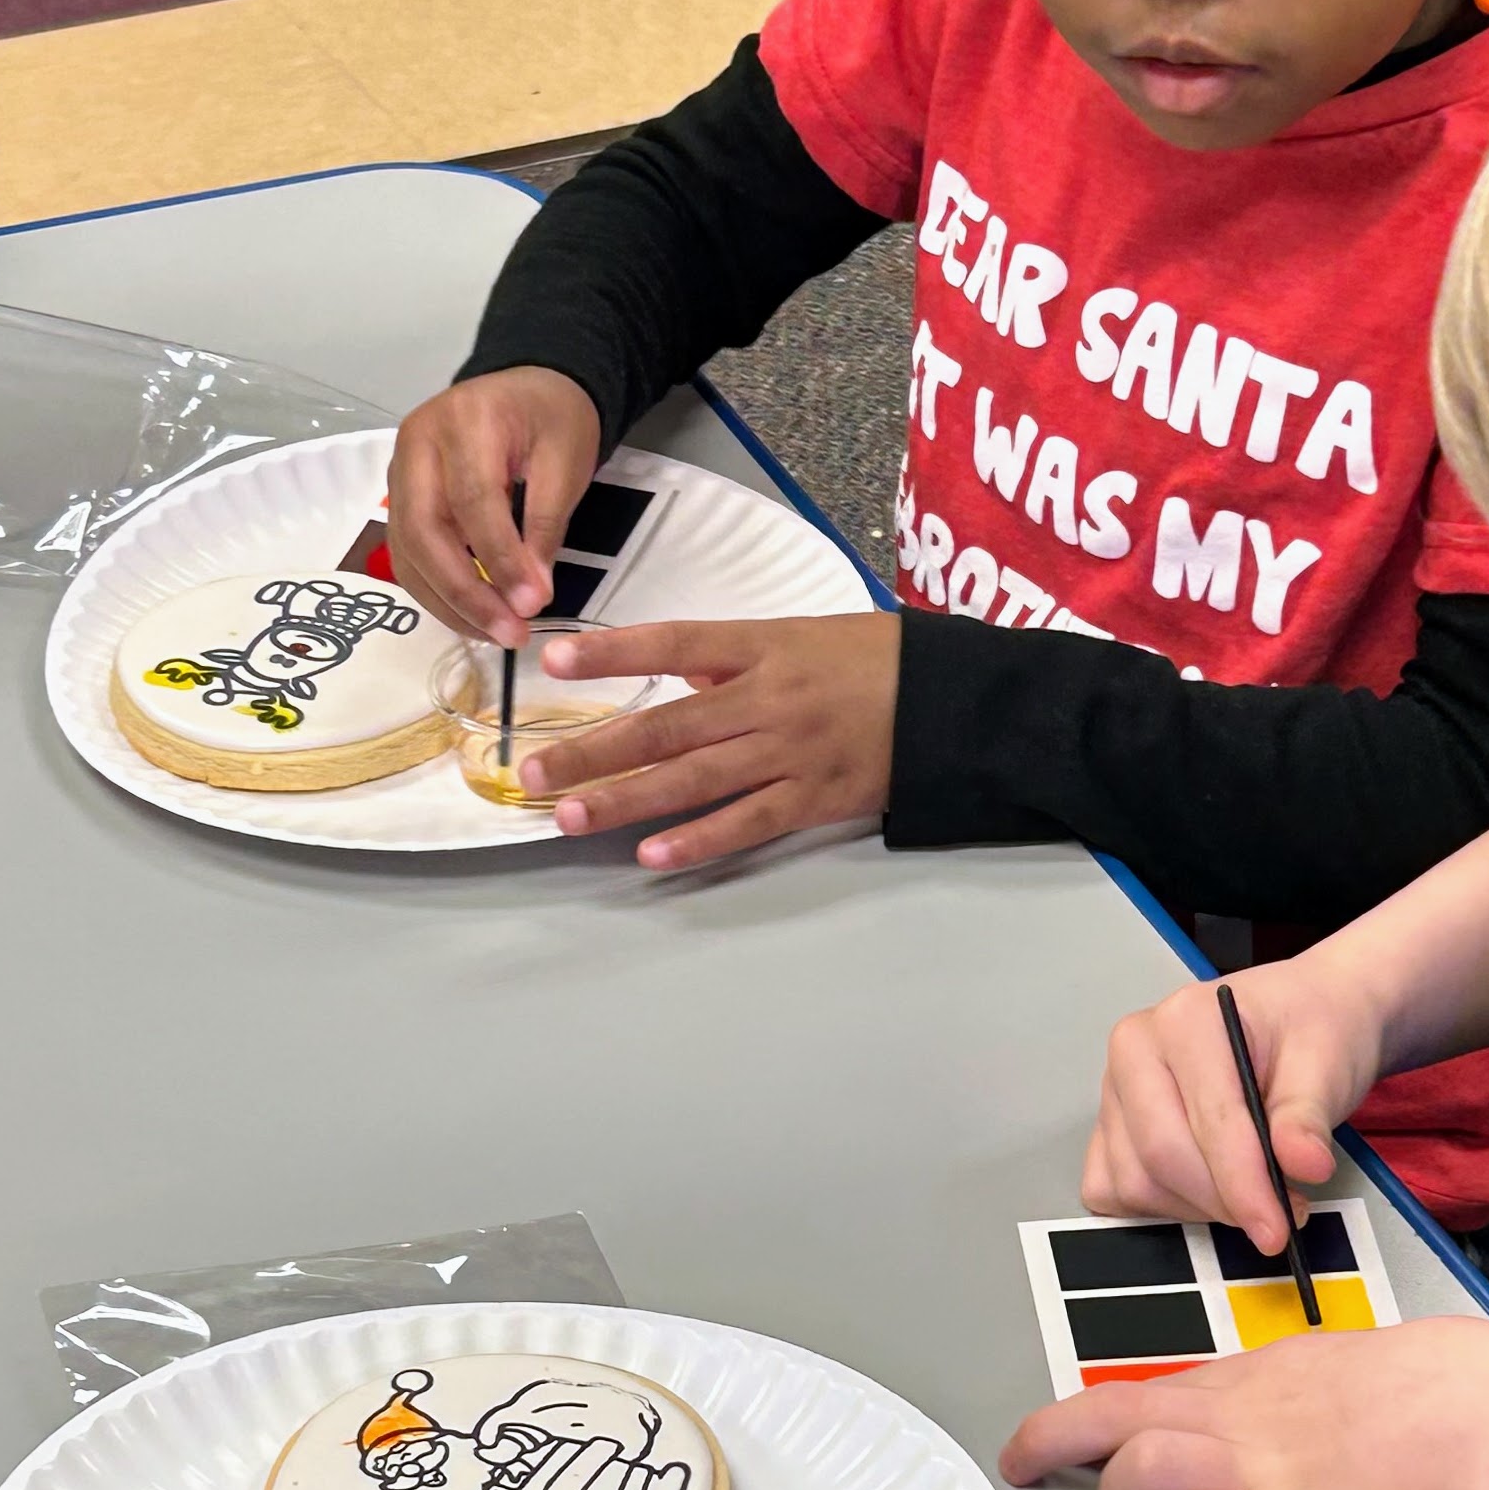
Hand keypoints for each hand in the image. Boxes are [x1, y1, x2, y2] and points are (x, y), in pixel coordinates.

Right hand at [387, 368, 600, 642]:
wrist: (528, 388)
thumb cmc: (552, 418)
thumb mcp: (567, 460)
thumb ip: (545, 523)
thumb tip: (530, 594)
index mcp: (464, 420)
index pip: (472, 500)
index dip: (499, 558)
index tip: (532, 605)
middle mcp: (416, 443)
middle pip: (425, 529)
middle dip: (465, 592)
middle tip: (509, 633)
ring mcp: (399, 468)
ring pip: (408, 548)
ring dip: (448, 601)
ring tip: (495, 633)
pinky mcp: (399, 494)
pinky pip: (408, 551)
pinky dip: (437, 589)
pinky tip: (472, 615)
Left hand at [523, 613, 897, 868]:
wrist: (955, 699)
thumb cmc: (878, 657)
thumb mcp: (805, 634)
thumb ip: (738, 660)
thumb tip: (675, 683)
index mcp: (766, 645)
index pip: (677, 644)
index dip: (615, 651)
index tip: (553, 659)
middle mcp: (770, 698)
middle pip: (668, 725)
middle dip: (595, 749)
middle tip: (534, 771)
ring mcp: (791, 751)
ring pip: (695, 778)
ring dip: (627, 799)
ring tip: (568, 815)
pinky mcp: (815, 797)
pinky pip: (748, 822)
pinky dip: (699, 840)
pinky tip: (651, 855)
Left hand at [999, 1321, 1488, 1489]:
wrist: (1477, 1417)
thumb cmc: (1437, 1396)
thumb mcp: (1343, 1373)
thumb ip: (1295, 1398)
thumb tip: (1283, 1426)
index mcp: (1257, 1380)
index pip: (1152, 1385)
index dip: (1089, 1408)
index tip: (1049, 1427)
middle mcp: (1241, 1417)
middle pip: (1117, 1413)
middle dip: (1054, 1435)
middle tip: (1021, 1460)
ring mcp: (1255, 1468)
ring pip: (1140, 1467)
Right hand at [1084, 964, 1384, 1257]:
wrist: (1291, 1017)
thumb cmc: (1305, 1030)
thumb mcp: (1326, 1062)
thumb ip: (1307, 1116)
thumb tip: (1305, 1165)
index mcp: (1187, 1019)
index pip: (1209, 1118)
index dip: (1243, 1183)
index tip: (1277, 1229)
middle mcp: (1137, 1048)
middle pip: (1162, 1153)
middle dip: (1222, 1201)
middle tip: (1278, 1218)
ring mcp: (1114, 1089)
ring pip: (1136, 1181)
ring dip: (1197, 1208)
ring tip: (1252, 1194)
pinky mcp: (1108, 1127)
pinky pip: (1115, 1190)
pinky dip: (1160, 1208)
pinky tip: (1207, 1194)